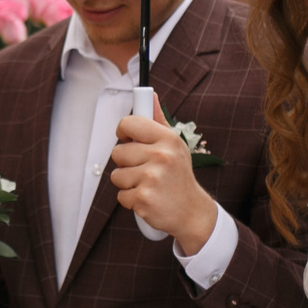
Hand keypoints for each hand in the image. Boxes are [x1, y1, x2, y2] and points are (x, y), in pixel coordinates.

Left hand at [108, 105, 218, 252]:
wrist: (191, 212)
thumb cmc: (179, 176)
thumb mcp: (174, 145)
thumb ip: (158, 121)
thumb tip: (150, 95)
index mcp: (167, 139)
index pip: (128, 124)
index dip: (123, 132)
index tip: (128, 140)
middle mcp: (161, 156)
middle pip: (117, 152)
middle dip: (126, 163)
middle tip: (144, 169)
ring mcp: (152, 178)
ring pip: (116, 175)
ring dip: (128, 183)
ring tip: (147, 185)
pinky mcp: (143, 199)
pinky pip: (120, 195)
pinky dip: (130, 200)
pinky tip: (147, 198)